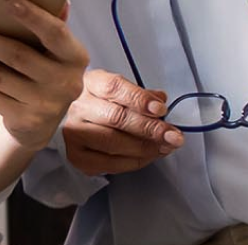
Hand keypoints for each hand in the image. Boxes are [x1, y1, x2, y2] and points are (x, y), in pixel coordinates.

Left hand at [0, 0, 87, 150]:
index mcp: (75, 57)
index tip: (8, 0)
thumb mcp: (55, 50)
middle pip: (18, 56)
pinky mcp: (24, 120)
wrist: (44, 122)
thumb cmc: (46, 70)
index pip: (56, 32)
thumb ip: (53, 23)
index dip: (34, 17)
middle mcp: (65, 82)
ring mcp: (44, 104)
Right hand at [61, 69, 182, 175]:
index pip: (113, 87)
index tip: (161, 109)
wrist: (77, 122)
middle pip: (116, 117)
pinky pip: (110, 163)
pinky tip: (150, 156)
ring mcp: (74, 133)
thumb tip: (160, 99)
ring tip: (166, 146)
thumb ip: (140, 95)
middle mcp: (78, 107)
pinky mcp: (77, 156)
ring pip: (113, 143)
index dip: (139, 99)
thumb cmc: (102, 104)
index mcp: (90, 84)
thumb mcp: (120, 91)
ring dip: (146, 147)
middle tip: (173, 135)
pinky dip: (135, 161)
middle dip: (150, 128)